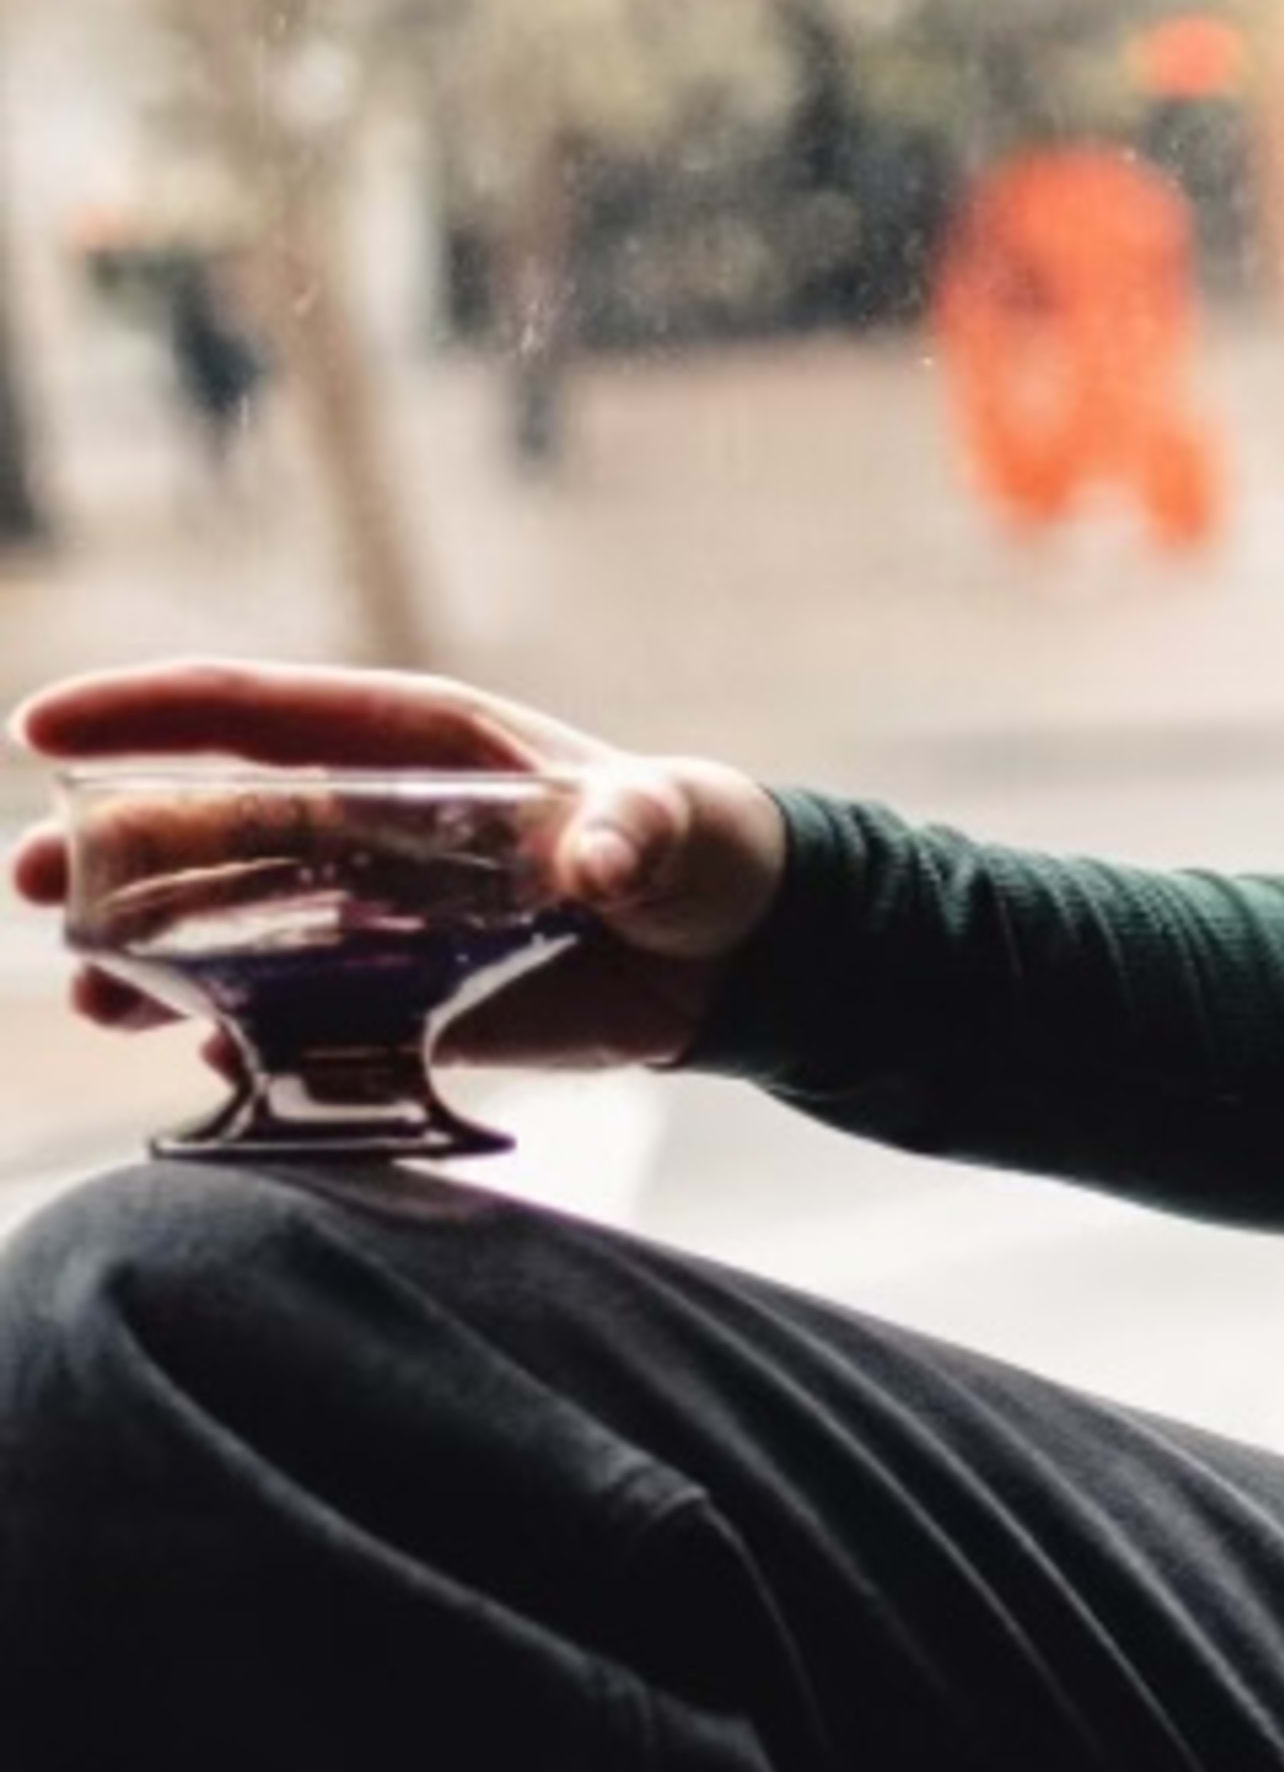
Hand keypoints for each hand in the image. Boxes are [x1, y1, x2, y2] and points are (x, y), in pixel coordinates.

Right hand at [7, 659, 788, 1074]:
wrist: (725, 957)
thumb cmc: (695, 848)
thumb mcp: (673, 827)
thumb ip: (634, 832)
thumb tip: (600, 858)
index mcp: (411, 746)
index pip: (254, 713)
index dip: (146, 714)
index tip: (42, 730)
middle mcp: (362, 823)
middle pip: (205, 827)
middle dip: (110, 853)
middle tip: (30, 886)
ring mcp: (360, 914)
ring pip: (220, 925)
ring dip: (146, 954)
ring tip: (94, 993)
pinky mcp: (381, 999)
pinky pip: (282, 1016)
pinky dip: (239, 1036)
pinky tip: (209, 1058)